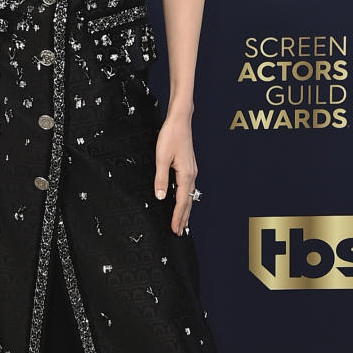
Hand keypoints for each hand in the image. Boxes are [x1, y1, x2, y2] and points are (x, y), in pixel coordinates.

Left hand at [153, 113, 197, 234]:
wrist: (180, 120)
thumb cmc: (171, 136)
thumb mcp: (161, 158)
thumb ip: (160, 179)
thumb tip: (160, 197)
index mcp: (186, 175)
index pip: (182, 202)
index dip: (178, 217)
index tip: (175, 229)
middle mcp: (191, 174)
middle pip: (188, 202)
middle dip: (183, 218)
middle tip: (179, 231)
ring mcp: (191, 170)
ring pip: (189, 195)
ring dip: (185, 210)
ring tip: (182, 222)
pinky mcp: (188, 167)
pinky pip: (188, 188)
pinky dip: (185, 198)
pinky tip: (182, 201)